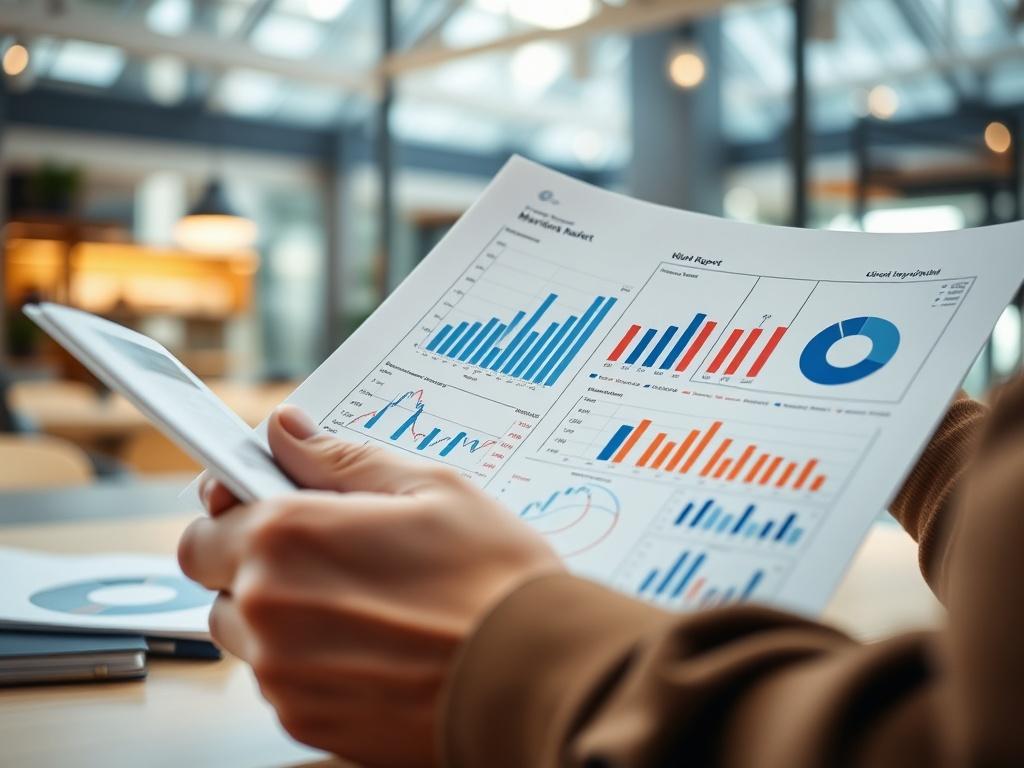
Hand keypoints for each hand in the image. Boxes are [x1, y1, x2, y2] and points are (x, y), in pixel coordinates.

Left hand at [178, 406, 562, 766]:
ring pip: (246, 636)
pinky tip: (369, 643)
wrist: (538, 673)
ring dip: (278, 615)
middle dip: (254, 563)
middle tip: (323, 553)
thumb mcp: (428, 487)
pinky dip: (307, 662)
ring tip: (358, 601)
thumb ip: (339, 458)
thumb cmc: (493, 577)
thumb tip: (286, 432)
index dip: (231, 510)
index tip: (257, 506)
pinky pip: (279, 682)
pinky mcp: (306, 722)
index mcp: (287, 536)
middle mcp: (268, 608)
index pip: (206, 522)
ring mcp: (283, 675)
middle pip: (217, 582)